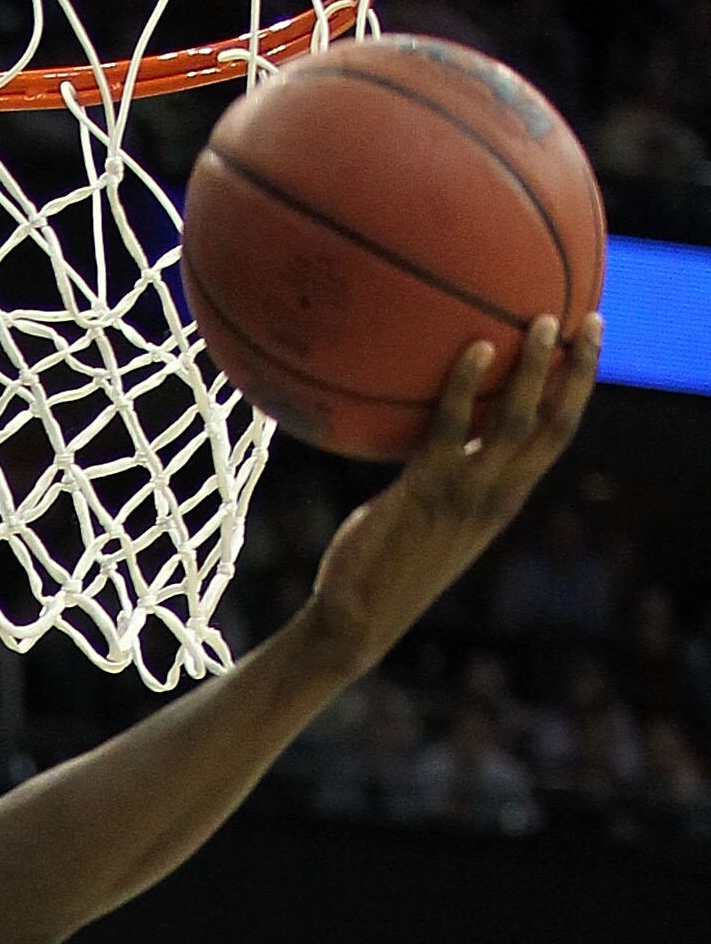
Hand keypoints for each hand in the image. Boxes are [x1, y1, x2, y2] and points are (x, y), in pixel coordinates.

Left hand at [308, 316, 598, 671]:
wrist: (354, 622)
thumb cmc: (383, 567)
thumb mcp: (430, 519)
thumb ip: (445, 478)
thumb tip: (437, 434)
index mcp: (504, 500)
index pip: (556, 439)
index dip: (579, 392)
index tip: (589, 349)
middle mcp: (496, 496)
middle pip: (558, 426)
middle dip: (581, 373)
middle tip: (590, 321)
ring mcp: (465, 494)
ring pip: (519, 422)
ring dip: (536, 369)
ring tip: (542, 321)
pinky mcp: (427, 490)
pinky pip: (454, 427)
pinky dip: (468, 386)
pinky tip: (475, 347)